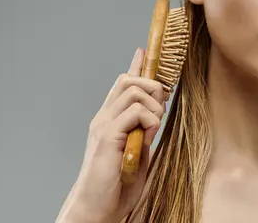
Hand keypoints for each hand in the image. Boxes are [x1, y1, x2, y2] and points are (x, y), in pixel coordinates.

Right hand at [56, 47, 164, 222]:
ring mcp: (103, 125)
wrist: (98, 207)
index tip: (143, 51)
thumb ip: (144, 132)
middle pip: (128, 80)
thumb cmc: (118, 184)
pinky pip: (135, 112)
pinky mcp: (108, 136)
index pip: (121, 84)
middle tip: (160, 111)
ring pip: (133, 90)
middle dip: (152, 87)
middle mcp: (104, 117)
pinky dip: (149, 120)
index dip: (134, 66)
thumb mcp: (138, 152)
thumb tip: (155, 116)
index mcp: (110, 119)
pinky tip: (148, 137)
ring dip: (153, 106)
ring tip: (153, 128)